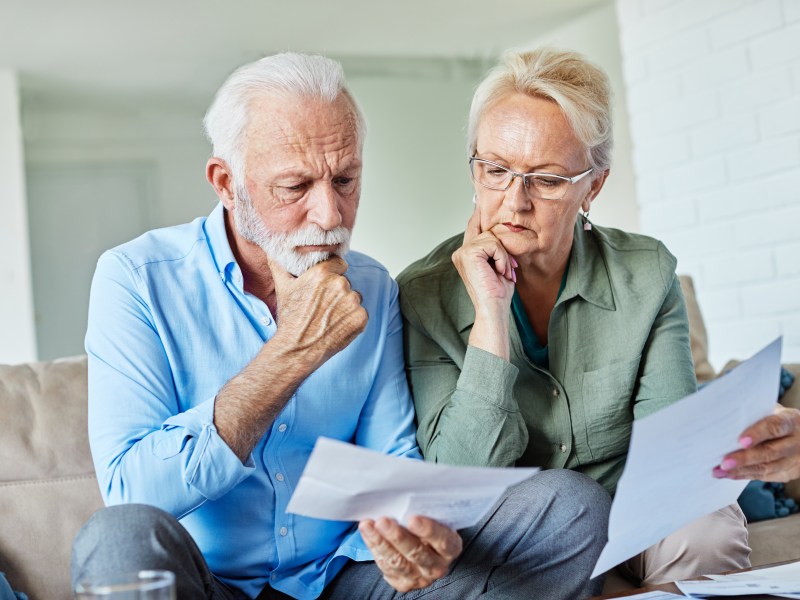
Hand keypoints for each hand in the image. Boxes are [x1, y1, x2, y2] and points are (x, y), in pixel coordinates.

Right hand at [268, 256, 367, 370]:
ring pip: (354, 297)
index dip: (332, 274)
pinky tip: (337, 326)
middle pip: (345, 281)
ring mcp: (352, 300)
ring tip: (329, 317)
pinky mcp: (361, 317)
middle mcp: (339, 283)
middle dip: (337, 292)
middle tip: (322, 306)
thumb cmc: (290, 318)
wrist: (298, 349)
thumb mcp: (282, 287)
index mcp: (322, 272)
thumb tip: (272, 250)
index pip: (339, 263)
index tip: (324, 286)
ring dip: (346, 305)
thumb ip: (279, 264)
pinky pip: (360, 313)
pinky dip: (352, 319)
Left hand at [359, 516, 462, 592]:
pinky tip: (367, 532)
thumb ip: (427, 511)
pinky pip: (385, 566)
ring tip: (368, 526)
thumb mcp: (436, 519)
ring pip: (397, 562)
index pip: (442, 541)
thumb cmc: (430, 526)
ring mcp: (419, 577)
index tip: (413, 519)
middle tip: (383, 521)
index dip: (428, 530)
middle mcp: (437, 566)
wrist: (426, 548)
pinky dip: (374, 547)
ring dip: (380, 542)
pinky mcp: (402, 583)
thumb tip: (408, 491)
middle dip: (397, 537)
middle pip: (416, 553)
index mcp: (451, 547)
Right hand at [452, 200, 516, 311]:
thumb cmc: (498, 293)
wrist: (493, 309)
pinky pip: (493, 244)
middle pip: (487, 231)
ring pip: (492, 238)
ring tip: (505, 273)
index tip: (481, 199)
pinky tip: (500, 272)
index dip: (479, 214)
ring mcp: (462, 253)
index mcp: (466, 254)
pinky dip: (502, 258)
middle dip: (503, 246)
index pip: (473, 226)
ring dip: (504, 256)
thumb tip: (502, 230)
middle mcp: (461, 252)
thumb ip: (497, 248)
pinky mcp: (468, 254)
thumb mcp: (500, 265)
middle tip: (510, 268)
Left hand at [714, 404, 799, 481]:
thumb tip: (724, 423)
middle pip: (770, 452)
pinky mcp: (791, 472)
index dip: (758, 434)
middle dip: (745, 458)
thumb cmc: (772, 418)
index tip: (741, 442)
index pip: (775, 426)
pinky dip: (745, 475)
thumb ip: (753, 416)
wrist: (795, 433)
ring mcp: (796, 459)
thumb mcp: (768, 411)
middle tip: (724, 463)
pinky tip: (729, 474)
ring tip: (720, 471)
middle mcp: (798, 440)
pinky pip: (766, 476)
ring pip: (767, 468)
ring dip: (741, 471)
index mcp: (791, 420)